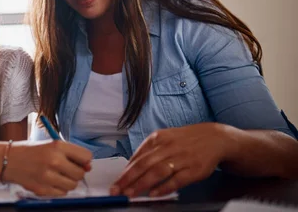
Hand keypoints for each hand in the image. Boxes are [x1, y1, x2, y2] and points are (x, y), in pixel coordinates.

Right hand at [4, 141, 91, 195]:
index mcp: (57, 146)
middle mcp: (54, 160)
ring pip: (72, 185)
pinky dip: (58, 188)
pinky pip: (62, 193)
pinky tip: (49, 180)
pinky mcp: (42, 189)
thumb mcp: (51, 145)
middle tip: (66, 168)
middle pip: (80, 173)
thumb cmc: (31, 151)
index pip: (86, 156)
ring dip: (68, 181)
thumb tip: (88, 167)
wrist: (9, 160)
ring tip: (56, 175)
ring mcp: (48, 176)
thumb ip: (71, 154)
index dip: (84, 160)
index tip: (79, 161)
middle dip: (76, 172)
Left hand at [110, 123, 230, 197]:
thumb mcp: (165, 138)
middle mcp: (168, 147)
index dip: (125, 171)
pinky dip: (165, 187)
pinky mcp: (194, 169)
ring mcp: (182, 158)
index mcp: (158, 138)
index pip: (138, 156)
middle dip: (128, 179)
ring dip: (142, 184)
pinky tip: (154, 194)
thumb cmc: (185, 140)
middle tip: (117, 190)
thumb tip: (130, 167)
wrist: (215, 138)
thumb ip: (149, 151)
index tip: (116, 182)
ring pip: (158, 171)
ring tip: (130, 193)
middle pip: (144, 164)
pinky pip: (177, 179)